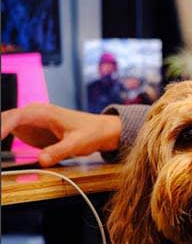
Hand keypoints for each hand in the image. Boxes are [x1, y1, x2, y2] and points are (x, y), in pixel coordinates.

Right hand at [1, 104, 121, 166]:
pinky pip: (8, 132)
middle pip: (4, 119)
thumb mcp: (78, 143)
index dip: (2, 127)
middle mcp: (33, 114)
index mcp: (44, 112)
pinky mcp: (28, 131)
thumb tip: (42, 160)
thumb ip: (60, 150)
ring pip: (3, 125)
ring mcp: (29, 122)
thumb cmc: (91, 132)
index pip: (16, 117)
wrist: (100, 130)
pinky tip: (0, 150)